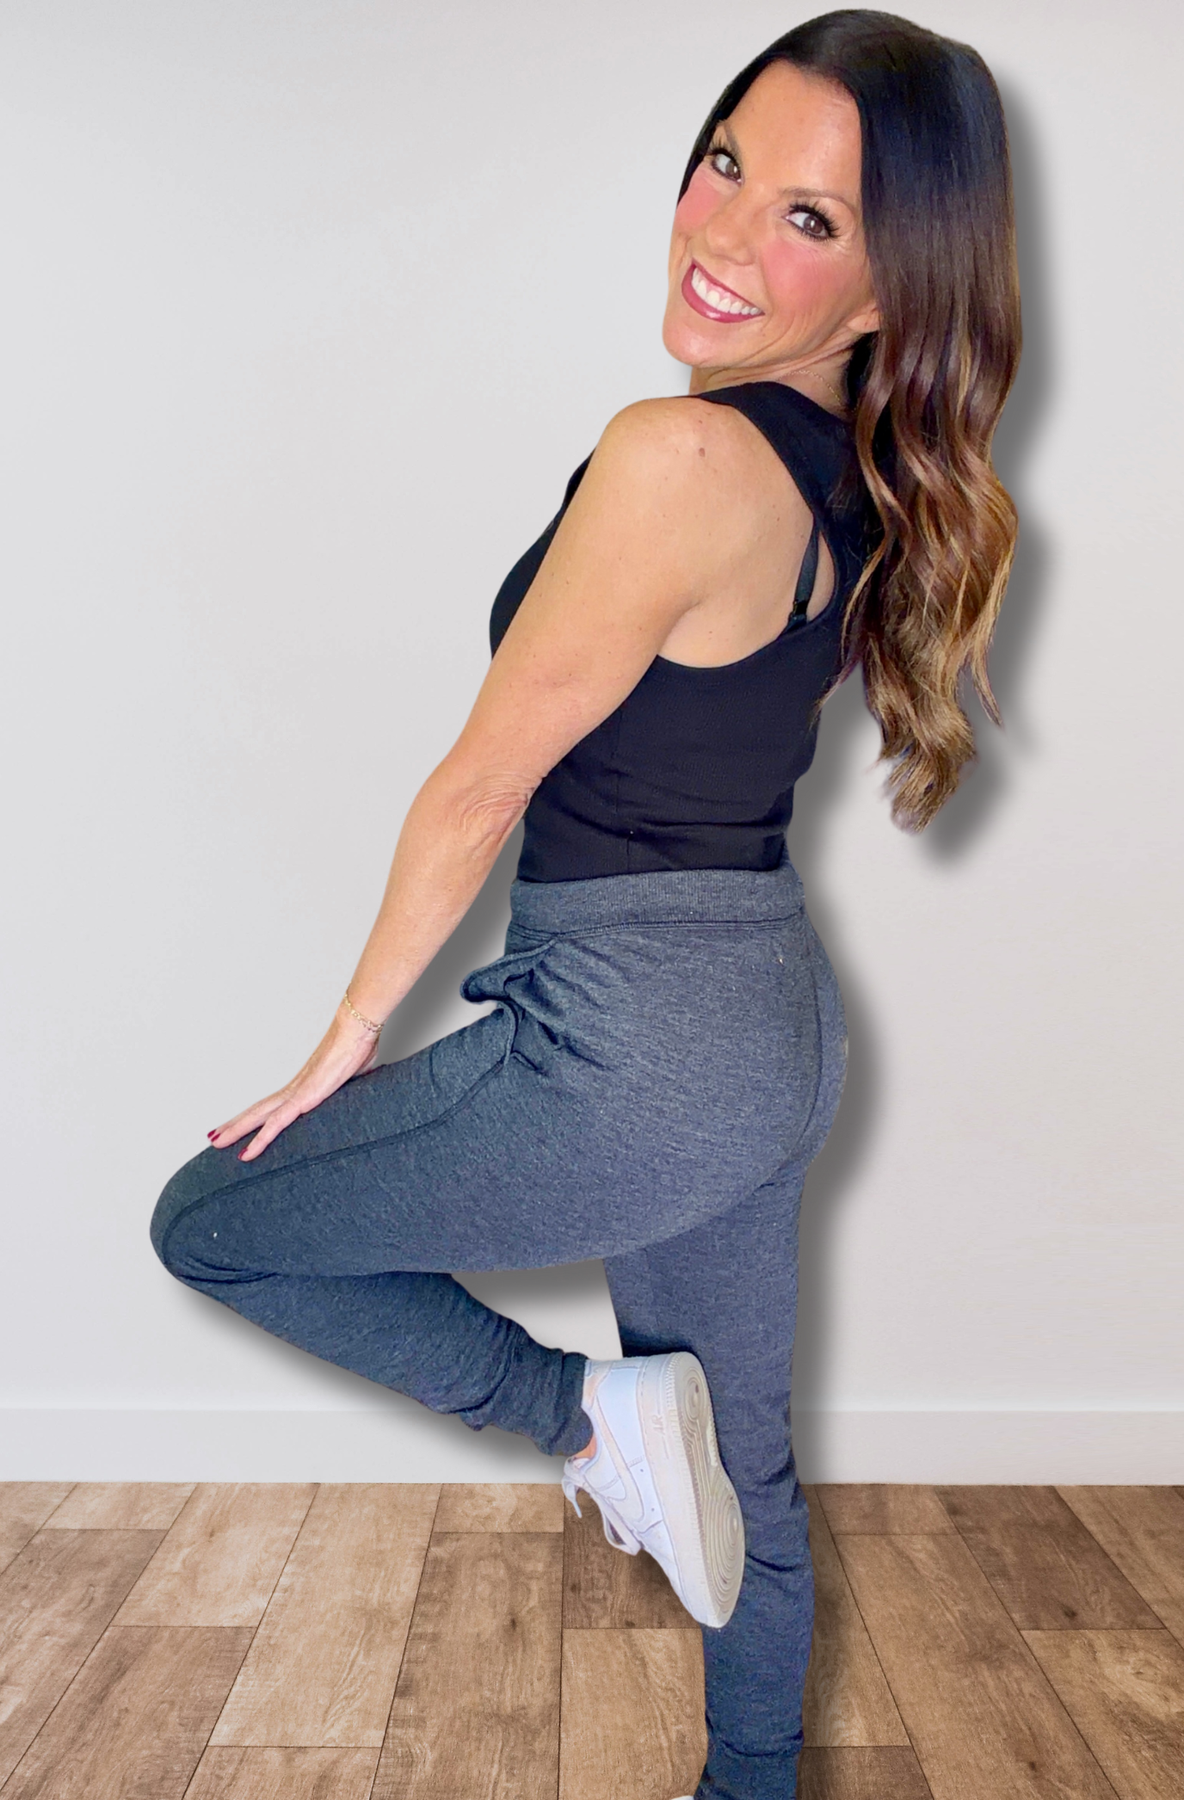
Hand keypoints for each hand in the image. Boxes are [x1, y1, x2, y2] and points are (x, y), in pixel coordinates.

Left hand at [208, 1010, 380, 1161]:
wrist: (357, 1030)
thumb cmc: (357, 1047)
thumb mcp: (354, 1077)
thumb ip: (349, 1088)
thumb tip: (358, 1090)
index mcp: (305, 1086)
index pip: (273, 1105)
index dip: (256, 1116)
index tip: (243, 1124)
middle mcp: (295, 1089)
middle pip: (257, 1110)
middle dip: (235, 1124)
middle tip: (215, 1136)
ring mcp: (296, 1093)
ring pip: (258, 1116)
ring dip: (236, 1129)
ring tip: (216, 1141)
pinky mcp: (303, 1098)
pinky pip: (277, 1124)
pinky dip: (260, 1139)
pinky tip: (247, 1152)